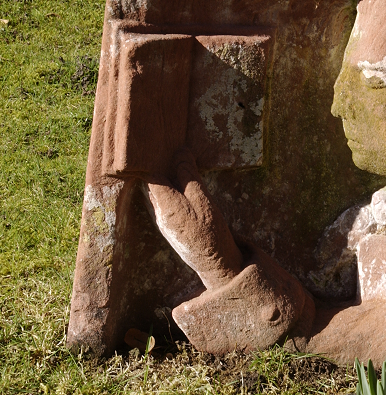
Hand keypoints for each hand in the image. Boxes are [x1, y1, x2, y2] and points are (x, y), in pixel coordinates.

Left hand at [140, 148, 243, 290]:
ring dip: (166, 179)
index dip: (153, 158)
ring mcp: (163, 221)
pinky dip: (172, 192)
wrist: (215, 262)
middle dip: (158, 167)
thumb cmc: (210, 229)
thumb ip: (188, 174)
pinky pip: (166, 203)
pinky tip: (183, 186)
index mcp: (163, 201)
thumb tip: (180, 152)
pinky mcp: (171, 227)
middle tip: (168, 149)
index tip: (160, 144)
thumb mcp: (202, 197)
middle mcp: (157, 211)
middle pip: (152, 183)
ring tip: (176, 163)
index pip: (149, 173)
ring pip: (158, 193)